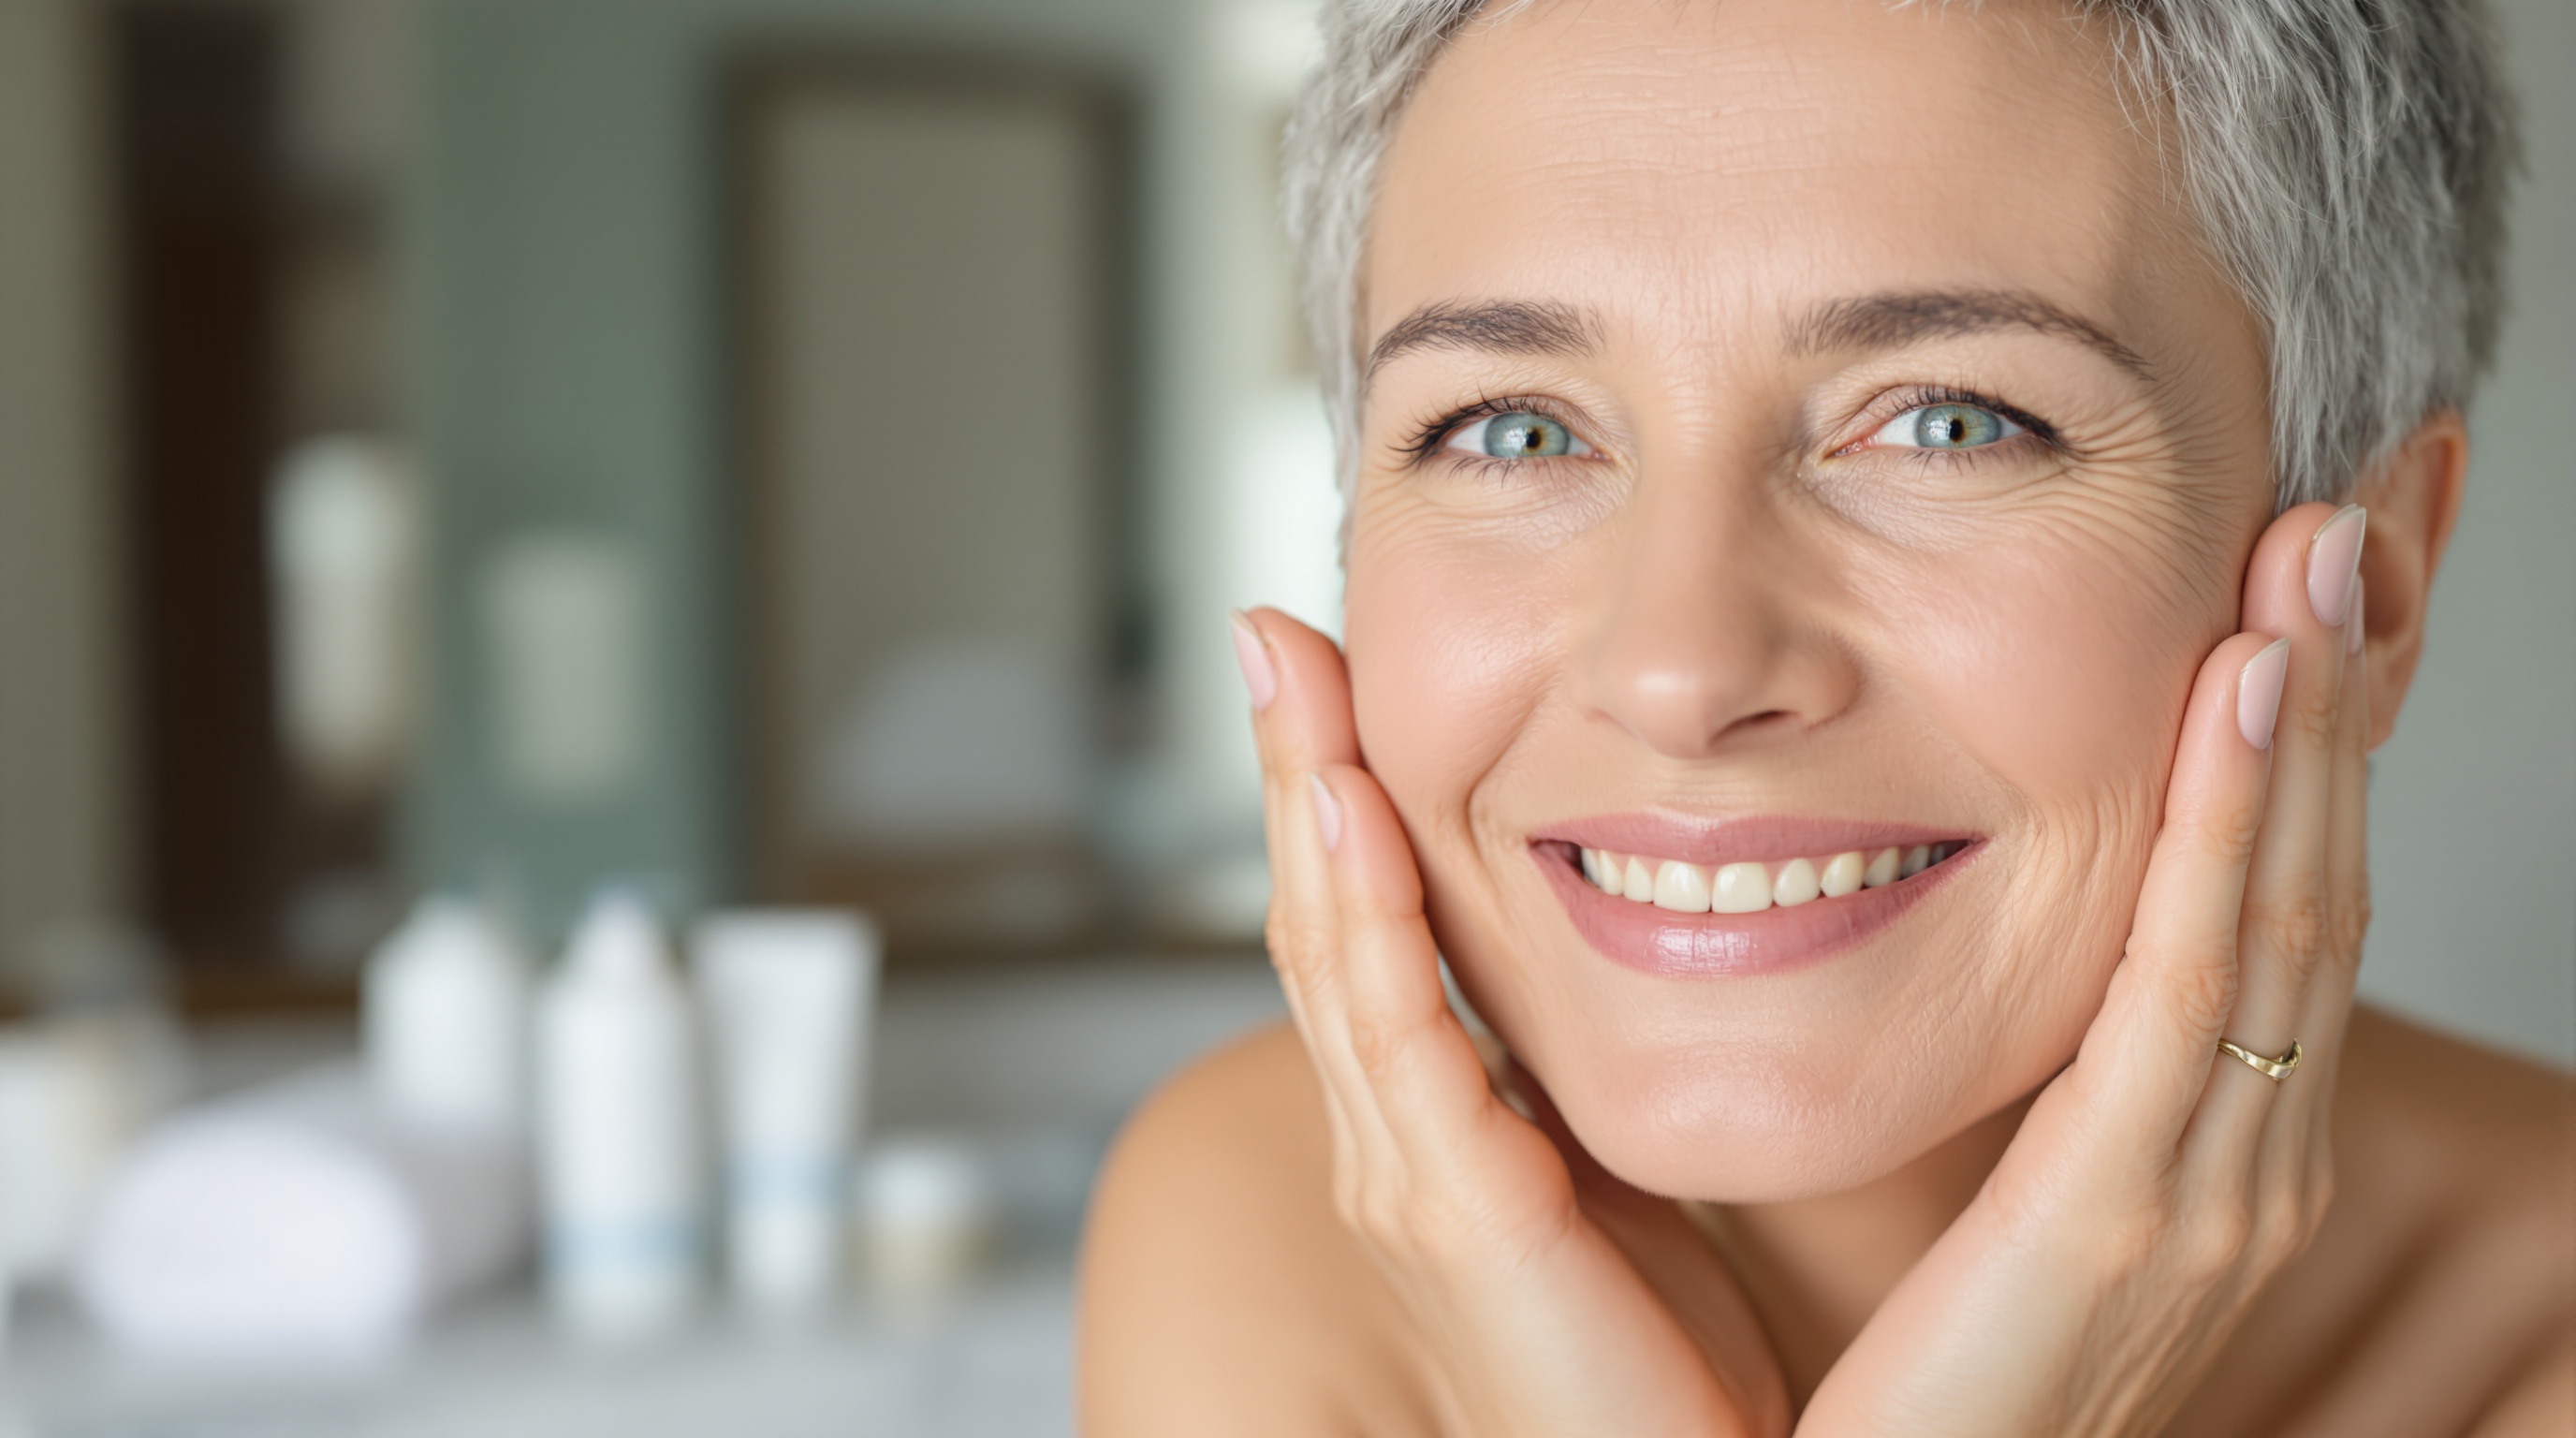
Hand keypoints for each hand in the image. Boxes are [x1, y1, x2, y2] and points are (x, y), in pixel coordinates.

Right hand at [1234, 607, 1789, 1437]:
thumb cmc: (1674, 1374)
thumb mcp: (1622, 1186)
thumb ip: (1591, 1084)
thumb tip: (1657, 955)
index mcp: (1435, 1129)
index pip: (1371, 928)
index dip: (1337, 796)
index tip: (1328, 671)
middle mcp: (1396, 1144)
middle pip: (1323, 918)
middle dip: (1295, 766)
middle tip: (1272, 628)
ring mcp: (1409, 1180)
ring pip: (1336, 955)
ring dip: (1307, 802)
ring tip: (1287, 670)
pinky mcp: (1457, 1219)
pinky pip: (1403, 1044)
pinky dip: (1369, 921)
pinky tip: (1353, 816)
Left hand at [1800, 501, 2372, 1435]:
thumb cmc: (1913, 1389)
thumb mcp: (1994, 1200)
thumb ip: (2021, 1080)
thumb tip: (1958, 927)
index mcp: (2200, 1144)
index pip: (2269, 902)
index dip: (2305, 744)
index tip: (2306, 586)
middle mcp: (2239, 1155)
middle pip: (2311, 876)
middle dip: (2338, 694)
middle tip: (2354, 512)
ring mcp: (2208, 1187)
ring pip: (2277, 903)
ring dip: (2305, 717)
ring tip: (2316, 551)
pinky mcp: (2130, 1215)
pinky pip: (2191, 989)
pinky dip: (2228, 832)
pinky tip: (2245, 699)